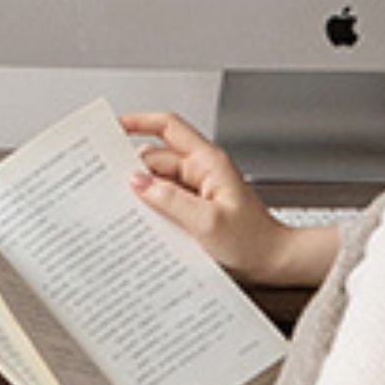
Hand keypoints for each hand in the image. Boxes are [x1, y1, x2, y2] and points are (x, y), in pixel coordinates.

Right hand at [119, 111, 322, 284]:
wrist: (272, 262)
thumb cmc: (252, 241)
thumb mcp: (207, 221)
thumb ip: (169, 199)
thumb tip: (137, 182)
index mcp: (208, 162)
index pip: (169, 127)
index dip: (140, 122)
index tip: (113, 127)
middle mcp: (201, 171)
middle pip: (155, 158)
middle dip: (134, 170)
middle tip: (112, 186)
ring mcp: (196, 189)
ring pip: (156, 182)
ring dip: (143, 194)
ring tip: (131, 212)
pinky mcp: (192, 208)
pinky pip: (164, 201)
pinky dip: (152, 209)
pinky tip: (146, 223)